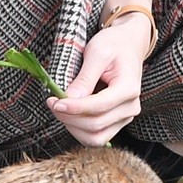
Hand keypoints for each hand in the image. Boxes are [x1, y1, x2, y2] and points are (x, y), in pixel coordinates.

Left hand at [47, 14, 149, 146]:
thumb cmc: (113, 45)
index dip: (75, 107)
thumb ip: (85, 77)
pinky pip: (97, 136)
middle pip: (96, 125)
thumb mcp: (97, 52)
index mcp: (129, 88)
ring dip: (73, 127)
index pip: (99, 106)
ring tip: (59, 109)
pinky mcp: (117, 122)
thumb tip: (69, 99)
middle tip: (51, 102)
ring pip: (96, 137)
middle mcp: (130, 107)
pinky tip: (69, 115)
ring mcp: (125, 117)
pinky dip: (79, 130)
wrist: (127, 46)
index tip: (54, 101)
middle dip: (69, 117)